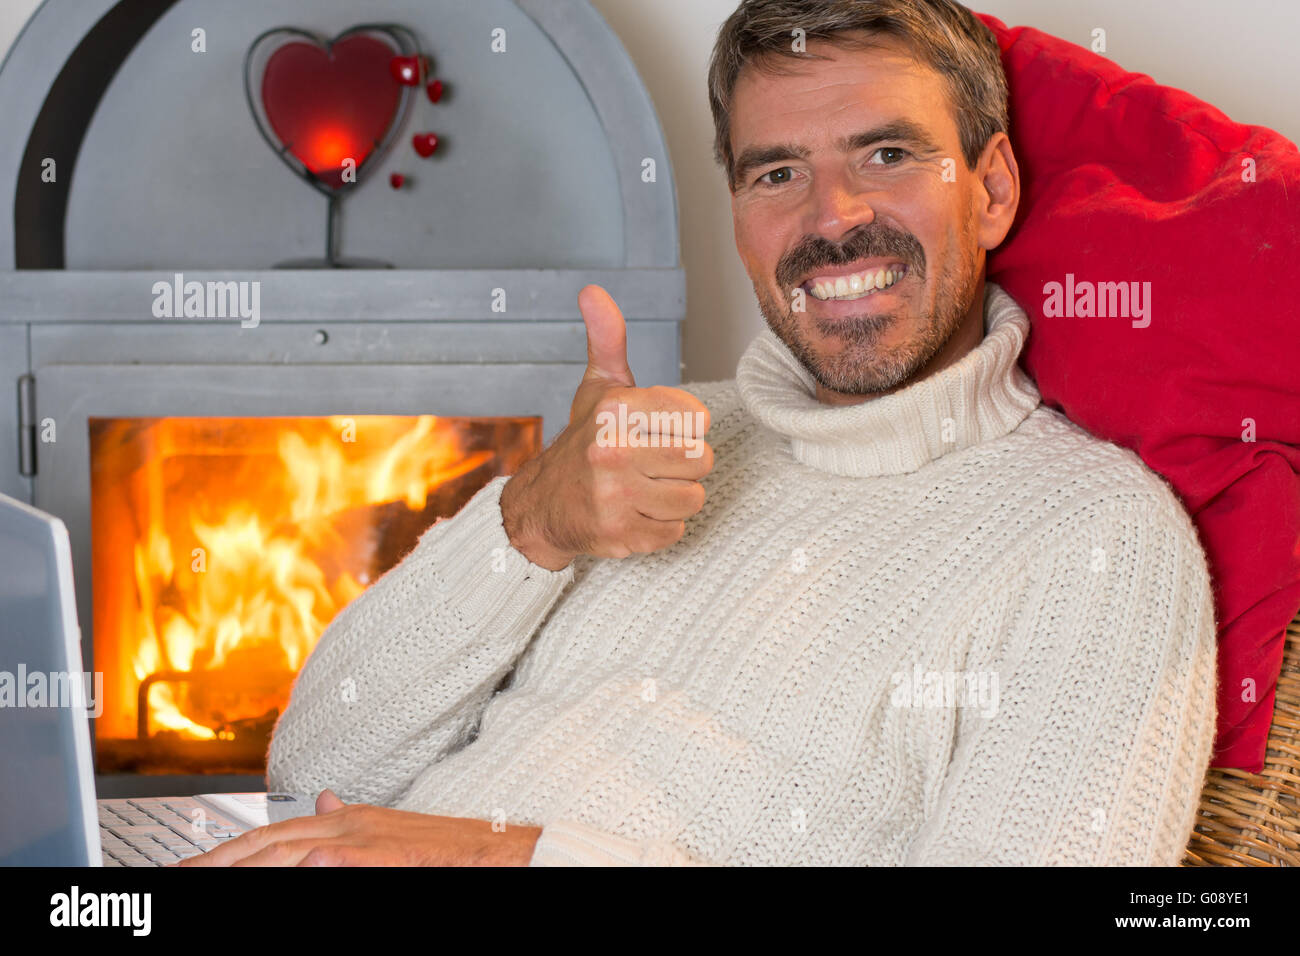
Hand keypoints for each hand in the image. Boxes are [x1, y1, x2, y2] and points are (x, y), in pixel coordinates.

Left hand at [174, 790, 541, 866]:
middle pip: (268, 841)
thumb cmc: (448, 851)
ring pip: (289, 850)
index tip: (196, 863)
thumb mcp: (389, 831)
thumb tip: (321, 801)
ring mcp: (363, 837)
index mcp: (346, 820)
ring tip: (207, 874)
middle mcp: (348, 823)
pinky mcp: (382, 854)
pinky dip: (307, 864)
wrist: (498, 850)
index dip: (230, 849)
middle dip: (221, 858)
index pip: (272, 834)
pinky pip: (333, 861)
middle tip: (181, 873)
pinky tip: (287, 869)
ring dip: (245, 863)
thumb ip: (348, 821)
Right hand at [500, 284, 712, 569]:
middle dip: (686, 465)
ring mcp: (614, 496)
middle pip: (702, 459)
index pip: (696, 418)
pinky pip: (675, 532)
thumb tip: (593, 291)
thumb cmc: (583, 443)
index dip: (687, 427)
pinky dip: (661, 528)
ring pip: (693, 498)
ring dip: (676, 498)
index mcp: (616, 409)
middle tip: (657, 464)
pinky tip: (636, 514)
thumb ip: (607, 340)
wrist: (542, 506)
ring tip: (647, 489)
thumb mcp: (597, 388)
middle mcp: (612, 450)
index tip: (662, 431)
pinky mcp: (619, 534)